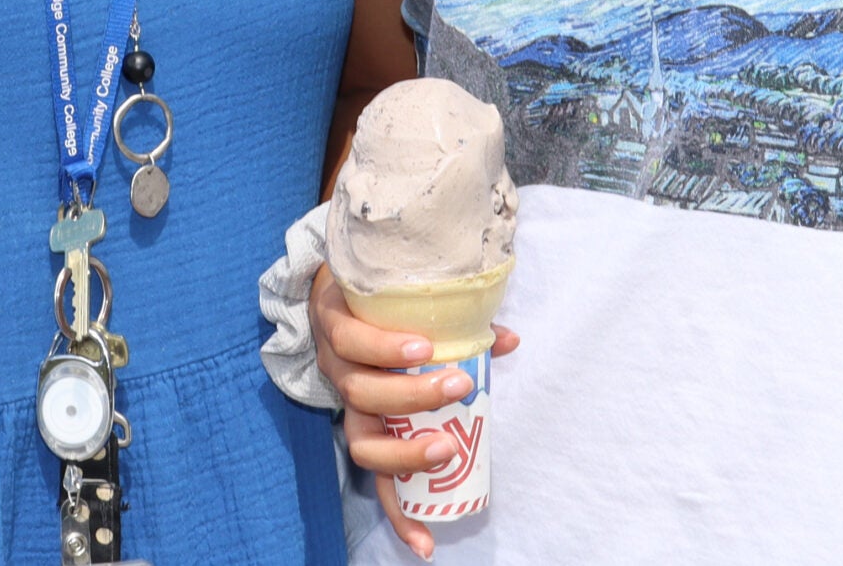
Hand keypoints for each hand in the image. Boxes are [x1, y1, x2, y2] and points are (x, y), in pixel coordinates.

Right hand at [310, 265, 519, 560]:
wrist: (333, 313)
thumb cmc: (375, 308)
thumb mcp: (399, 301)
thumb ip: (452, 317)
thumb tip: (508, 340)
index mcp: (343, 332)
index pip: (353, 341)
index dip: (384, 347)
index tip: (425, 348)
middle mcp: (340, 375)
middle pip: (361, 392)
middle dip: (411, 395)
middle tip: (458, 386)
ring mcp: (350, 415)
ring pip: (363, 443)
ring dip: (407, 453)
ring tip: (447, 452)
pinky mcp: (366, 445)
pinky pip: (378, 485)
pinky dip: (400, 517)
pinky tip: (424, 543)